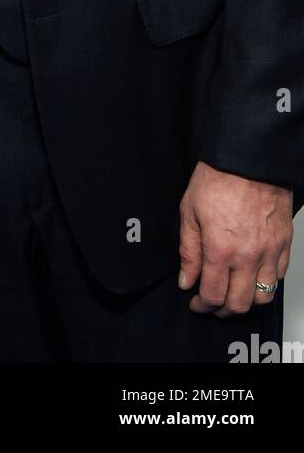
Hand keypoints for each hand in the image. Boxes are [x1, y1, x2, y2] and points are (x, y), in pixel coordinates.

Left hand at [178, 161, 292, 315]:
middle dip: (222, 310)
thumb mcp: (189, 211)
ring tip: (232, 293)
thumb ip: (188, 250)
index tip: (195, 303)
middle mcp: (248, 255)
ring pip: (263, 297)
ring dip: (246, 302)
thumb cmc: (218, 178)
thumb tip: (186, 279)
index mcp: (220, 248)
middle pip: (239, 304)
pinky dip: (265, 283)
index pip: (212, 295)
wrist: (247, 158)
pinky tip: (251, 275)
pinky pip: (278, 276)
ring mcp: (269, 251)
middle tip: (212, 304)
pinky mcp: (284, 243)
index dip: (202, 306)